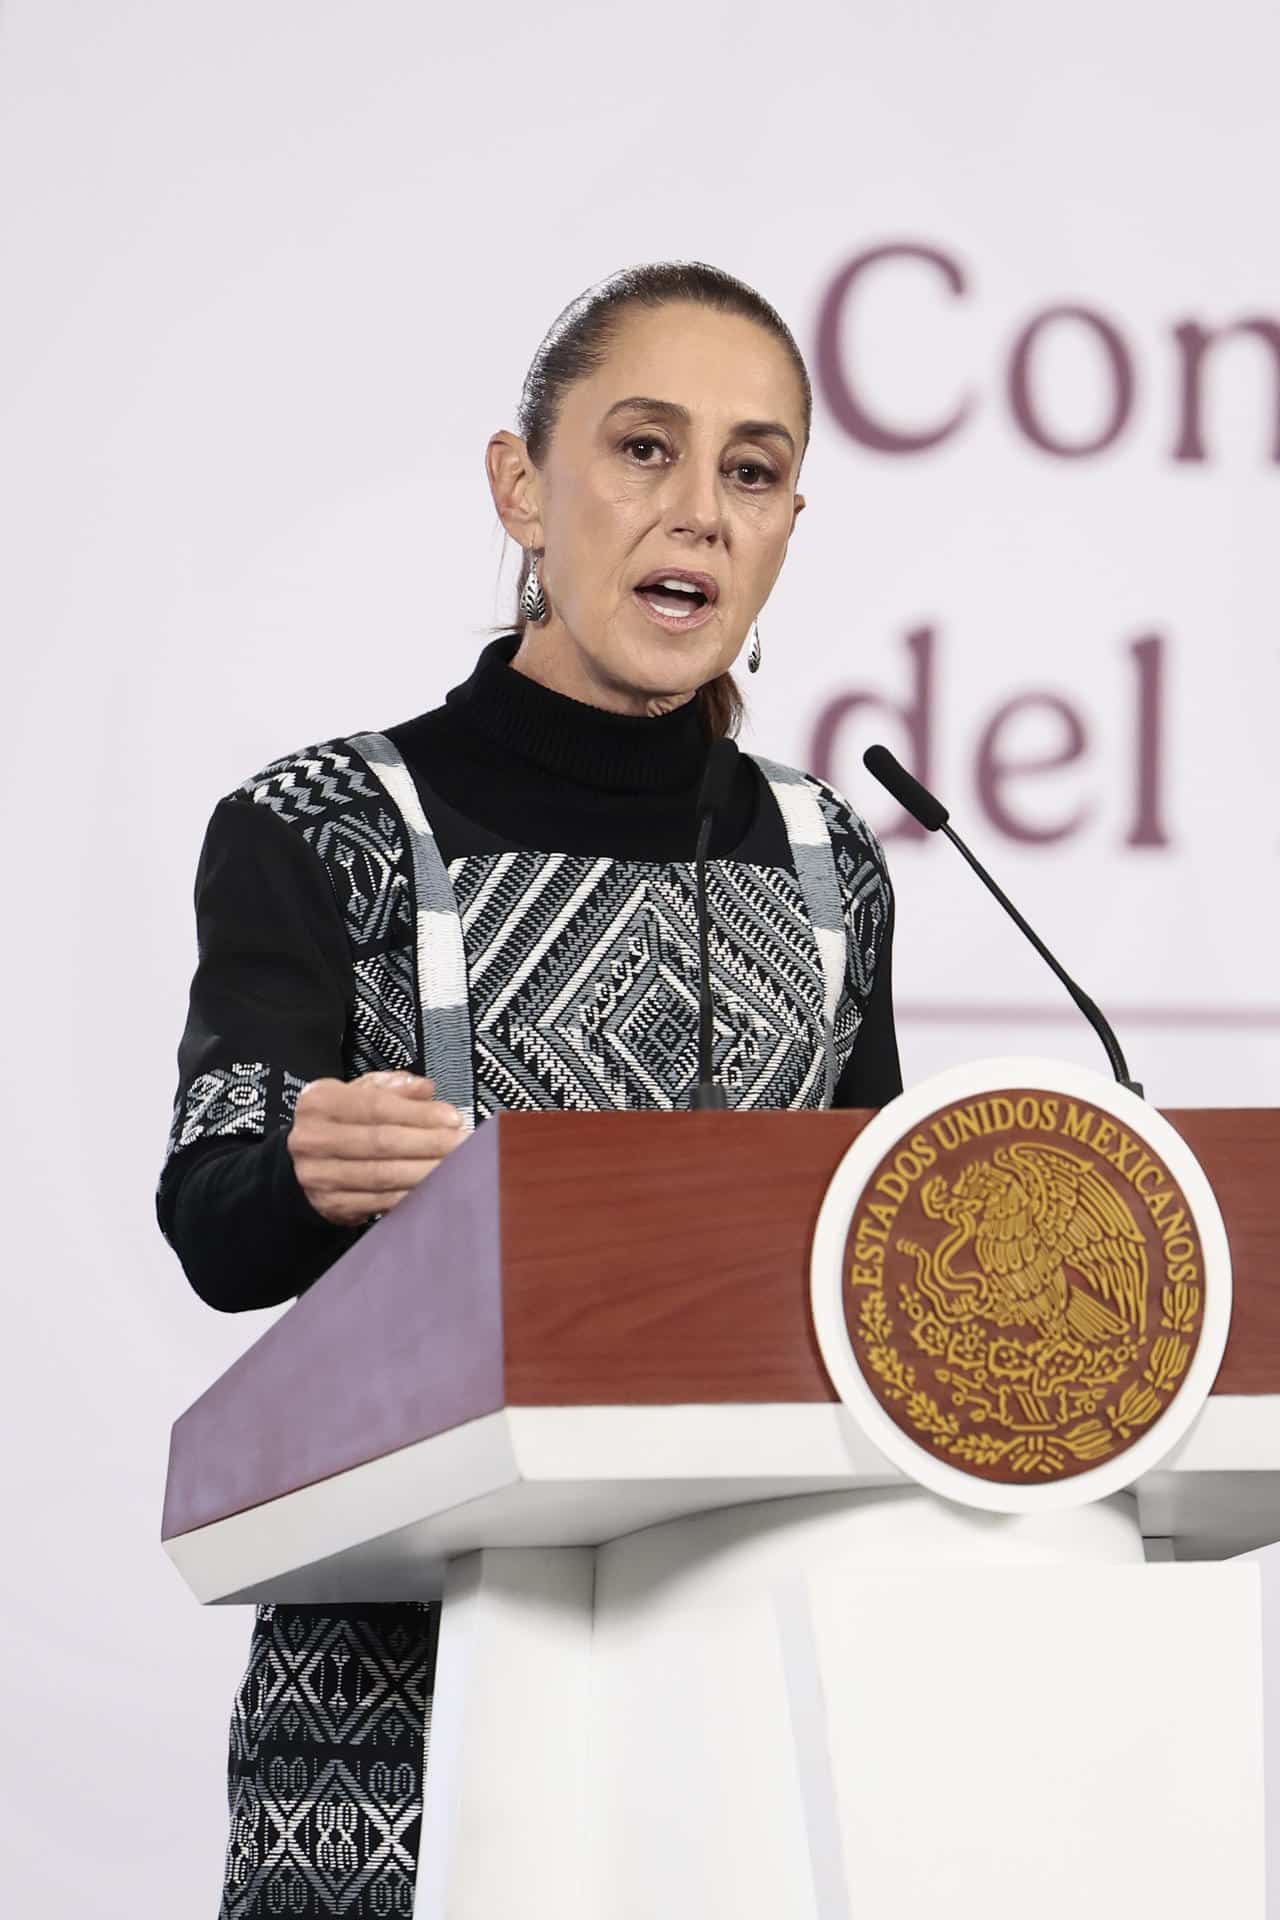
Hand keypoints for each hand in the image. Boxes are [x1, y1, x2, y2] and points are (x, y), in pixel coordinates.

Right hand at [287, 1071, 466, 1225]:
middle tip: (462, 1144)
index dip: (419, 1113)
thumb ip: (393, 1087)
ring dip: (426, 1171)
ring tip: (456, 1165)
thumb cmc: (341, 1123)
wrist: (306, 1163)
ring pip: (384, 1174)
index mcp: (320, 1102)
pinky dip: (412, 1194)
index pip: (378, 1106)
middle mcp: (313, 1138)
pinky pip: (381, 1200)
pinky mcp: (333, 1204)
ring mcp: (320, 1175)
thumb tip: (426, 1089)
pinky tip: (435, 1186)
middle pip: (383, 1141)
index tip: (452, 1118)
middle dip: (429, 1143)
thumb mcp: (359, 1093)